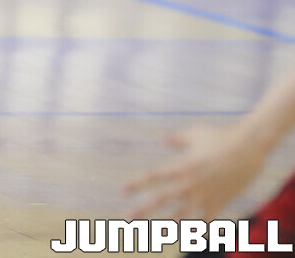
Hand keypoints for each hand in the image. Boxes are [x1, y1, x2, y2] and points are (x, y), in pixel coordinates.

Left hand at [123, 123, 267, 220]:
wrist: (247, 149)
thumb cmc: (220, 137)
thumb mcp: (195, 134)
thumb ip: (177, 139)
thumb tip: (162, 138)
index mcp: (182, 166)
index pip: (154, 176)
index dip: (138, 183)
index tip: (123, 190)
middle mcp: (190, 183)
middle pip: (162, 198)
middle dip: (144, 208)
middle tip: (128, 217)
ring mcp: (205, 195)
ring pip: (182, 214)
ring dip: (168, 224)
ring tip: (157, 233)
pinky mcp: (219, 202)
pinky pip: (206, 219)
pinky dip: (198, 228)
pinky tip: (192, 236)